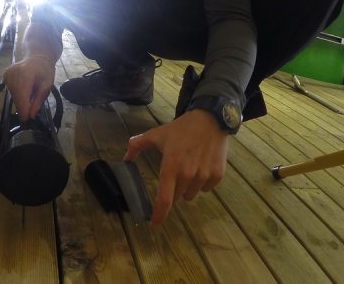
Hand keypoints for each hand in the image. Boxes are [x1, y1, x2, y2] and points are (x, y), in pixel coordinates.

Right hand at [2, 55, 55, 120]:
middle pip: (16, 96)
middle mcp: (13, 73)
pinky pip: (10, 91)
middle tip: (31, 110)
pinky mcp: (4, 75)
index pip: (22, 95)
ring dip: (20, 100)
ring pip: (13, 95)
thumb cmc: (45, 70)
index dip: (23, 109)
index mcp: (26, 73)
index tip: (26, 119)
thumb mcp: (47, 85)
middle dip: (23, 106)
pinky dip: (17, 94)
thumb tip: (31, 115)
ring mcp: (7, 73)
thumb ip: (39, 100)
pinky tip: (24, 89)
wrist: (37, 57)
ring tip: (30, 94)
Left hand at [123, 109, 228, 225]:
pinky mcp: (218, 175)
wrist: (210, 119)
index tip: (154, 224)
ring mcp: (204, 176)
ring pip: (191, 194)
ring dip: (187, 187)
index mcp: (171, 167)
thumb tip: (125, 158)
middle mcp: (188, 175)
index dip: (159, 215)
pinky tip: (201, 166)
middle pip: (177, 197)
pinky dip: (202, 182)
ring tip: (188, 167)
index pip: (164, 199)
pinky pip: (206, 188)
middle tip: (174, 172)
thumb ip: (137, 145)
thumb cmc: (181, 128)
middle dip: (173, 190)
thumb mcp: (156, 134)